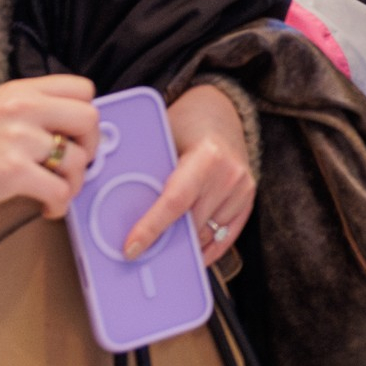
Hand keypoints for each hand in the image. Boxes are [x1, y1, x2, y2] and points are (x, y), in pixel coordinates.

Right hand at [0, 74, 100, 220]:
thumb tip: (68, 131)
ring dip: (73, 183)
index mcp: (19, 90)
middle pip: (89, 119)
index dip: (85, 115)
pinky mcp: (13, 171)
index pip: (81, 88)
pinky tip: (47, 208)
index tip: (77, 136)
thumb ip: (29, 112)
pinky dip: (59, 204)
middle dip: (90, 147)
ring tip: (56, 193)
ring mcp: (19, 138)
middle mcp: (23, 107)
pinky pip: (60, 190)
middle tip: (74, 166)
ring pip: (78, 160)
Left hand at [123, 84, 255, 265]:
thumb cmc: (187, 125)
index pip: (175, 202)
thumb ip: (150, 170)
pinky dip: (205, 249)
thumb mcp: (164, 139)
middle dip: (164, 240)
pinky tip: (189, 254)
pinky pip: (225, 237)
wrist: (223, 111)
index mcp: (207, 156)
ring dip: (184, 243)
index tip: (131, 249)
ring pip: (206, 234)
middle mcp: (229, 175)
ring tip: (163, 246)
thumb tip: (117, 208)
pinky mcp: (248, 200)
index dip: (151, 228)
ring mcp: (242, 189)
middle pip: (191, 223)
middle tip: (139, 251)